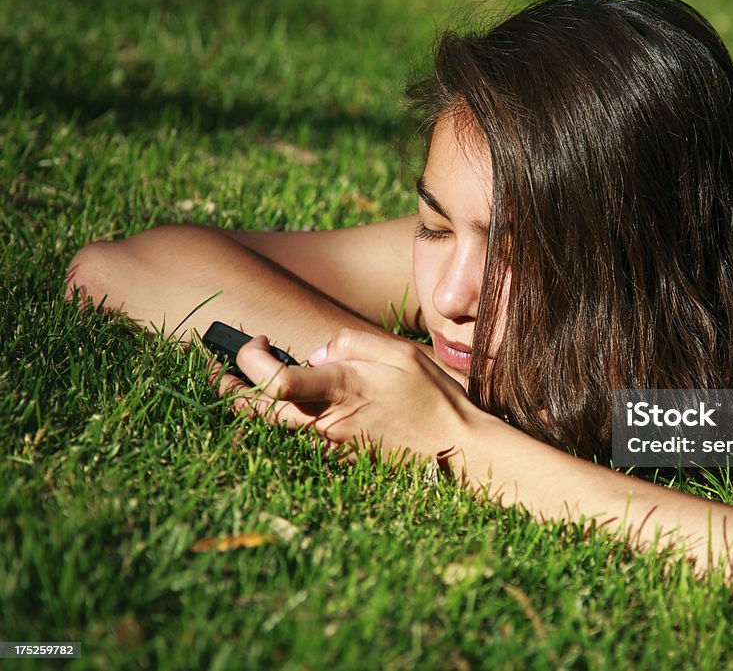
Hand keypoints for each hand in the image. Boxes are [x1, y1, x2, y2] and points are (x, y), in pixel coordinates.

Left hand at [213, 329, 474, 463]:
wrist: (454, 449)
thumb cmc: (432, 397)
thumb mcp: (400, 353)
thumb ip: (353, 343)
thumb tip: (316, 352)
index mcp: (342, 388)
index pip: (277, 381)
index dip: (253, 359)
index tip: (260, 341)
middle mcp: (328, 419)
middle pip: (259, 409)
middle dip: (229, 386)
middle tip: (214, 368)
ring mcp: (330, 442)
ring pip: (271, 427)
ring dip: (244, 405)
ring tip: (227, 385)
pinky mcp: (337, 455)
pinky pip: (293, 438)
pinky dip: (272, 421)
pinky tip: (267, 407)